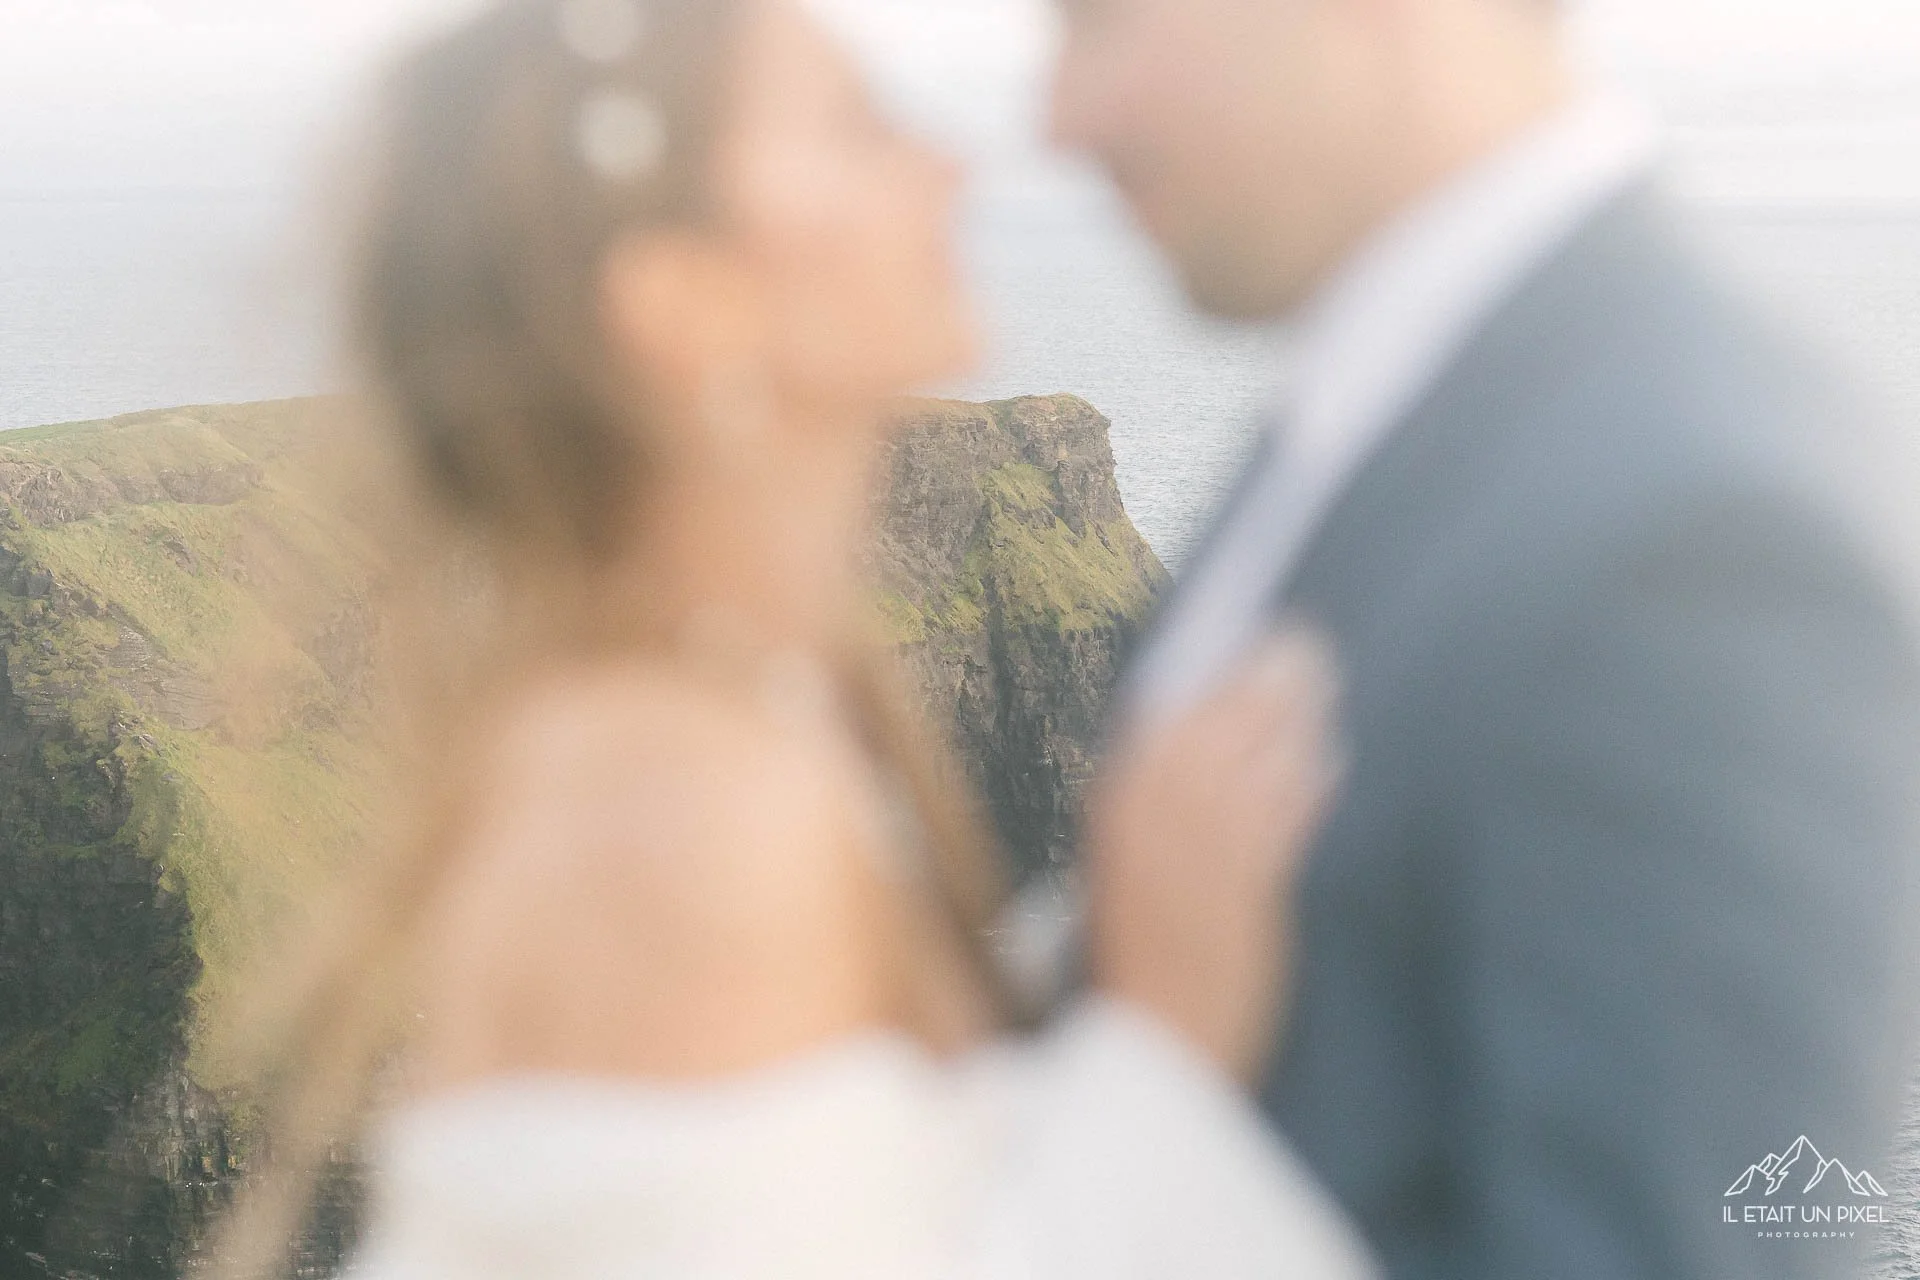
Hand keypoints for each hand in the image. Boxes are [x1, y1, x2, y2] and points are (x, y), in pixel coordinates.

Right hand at [1086, 630, 1342, 1080]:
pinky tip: (1328, 754)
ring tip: (1321, 684)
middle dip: (1266, 680)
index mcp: (1116, 809)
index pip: (1167, 718)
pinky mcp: (1254, 888)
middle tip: (1303, 643)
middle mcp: (1161, 820)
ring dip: (1296, 717)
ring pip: (1260, 760)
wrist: (1153, 1043)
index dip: (1211, 675)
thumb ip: (1151, 806)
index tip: (1240, 638)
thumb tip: (1185, 737)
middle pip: (1222, 726)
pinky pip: (1286, 815)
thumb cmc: (1131, 957)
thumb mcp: (1119, 868)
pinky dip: (1309, 781)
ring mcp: (1210, 853)